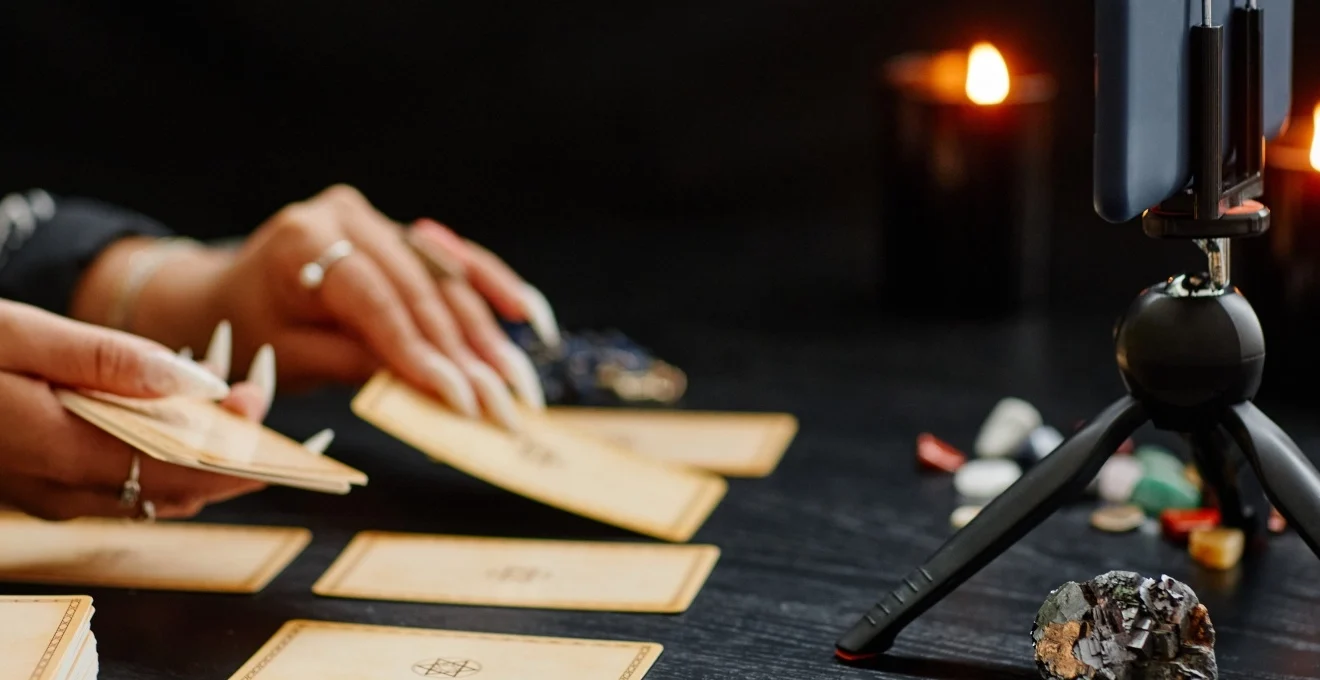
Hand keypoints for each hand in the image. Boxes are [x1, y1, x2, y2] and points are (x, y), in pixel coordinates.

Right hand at [0, 301, 276, 519]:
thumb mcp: (18, 336)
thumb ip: (108, 360)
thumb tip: (198, 380)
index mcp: (60, 454)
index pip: (180, 475)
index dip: (240, 458)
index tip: (278, 427)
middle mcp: (61, 491)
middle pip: (177, 486)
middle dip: (230, 448)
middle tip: (253, 392)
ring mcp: (51, 495)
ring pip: (153, 488)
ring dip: (198, 450)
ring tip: (225, 396)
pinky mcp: (43, 484)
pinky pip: (122, 480)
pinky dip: (160, 451)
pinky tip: (169, 408)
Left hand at [86, 185, 554, 430]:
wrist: (227, 294)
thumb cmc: (249, 330)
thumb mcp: (286, 355)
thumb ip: (353, 361)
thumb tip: (427, 385)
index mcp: (302, 238)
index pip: (377, 301)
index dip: (422, 354)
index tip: (461, 400)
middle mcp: (345, 216)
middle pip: (421, 291)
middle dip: (466, 355)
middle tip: (503, 406)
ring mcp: (377, 218)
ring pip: (447, 278)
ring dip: (488, 334)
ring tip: (520, 381)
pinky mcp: (400, 231)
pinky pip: (454, 260)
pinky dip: (492, 287)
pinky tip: (527, 315)